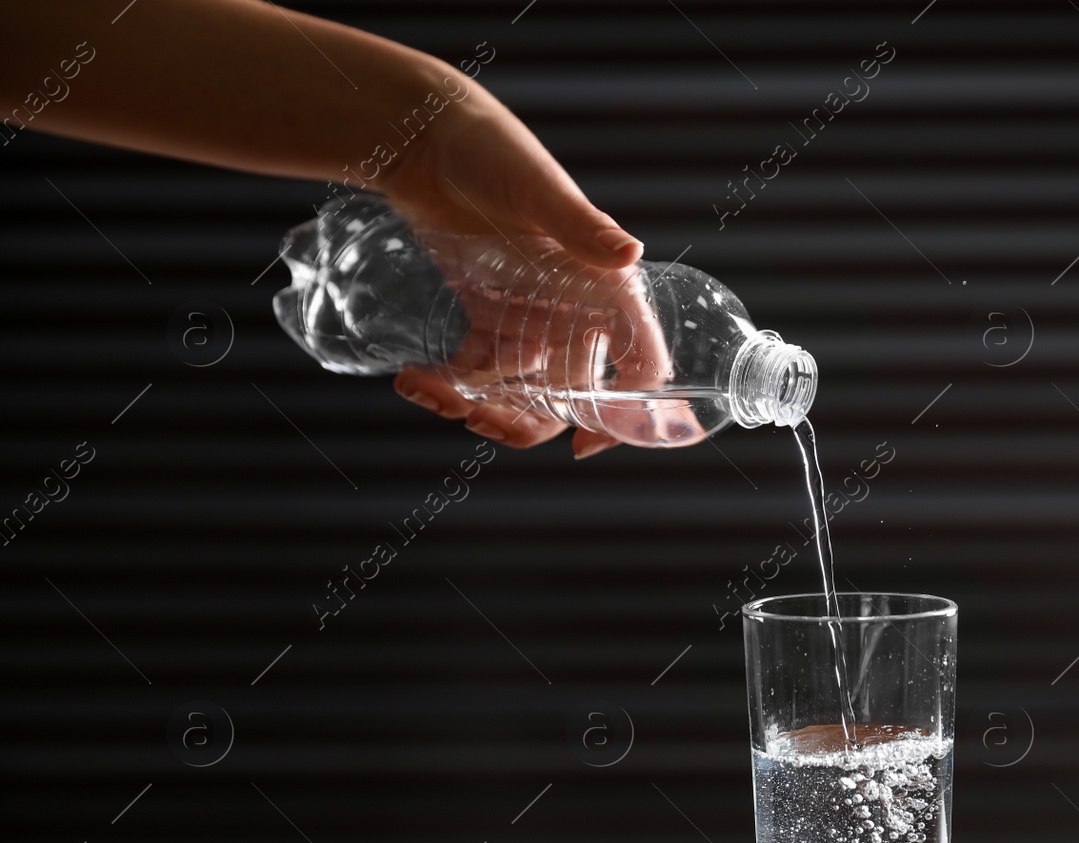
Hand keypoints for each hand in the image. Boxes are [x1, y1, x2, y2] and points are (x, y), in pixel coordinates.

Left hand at [381, 77, 641, 458]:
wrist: (426, 135)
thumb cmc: (492, 151)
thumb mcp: (537, 191)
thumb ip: (583, 225)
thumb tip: (629, 255)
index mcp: (605, 287)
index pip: (640, 364)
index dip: (628, 415)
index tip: (585, 445)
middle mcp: (576, 309)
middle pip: (572, 394)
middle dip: (529, 420)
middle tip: (480, 418)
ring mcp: (531, 315)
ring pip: (522, 392)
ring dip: (482, 408)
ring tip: (432, 393)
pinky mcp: (489, 313)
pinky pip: (478, 370)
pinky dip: (450, 386)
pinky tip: (413, 380)